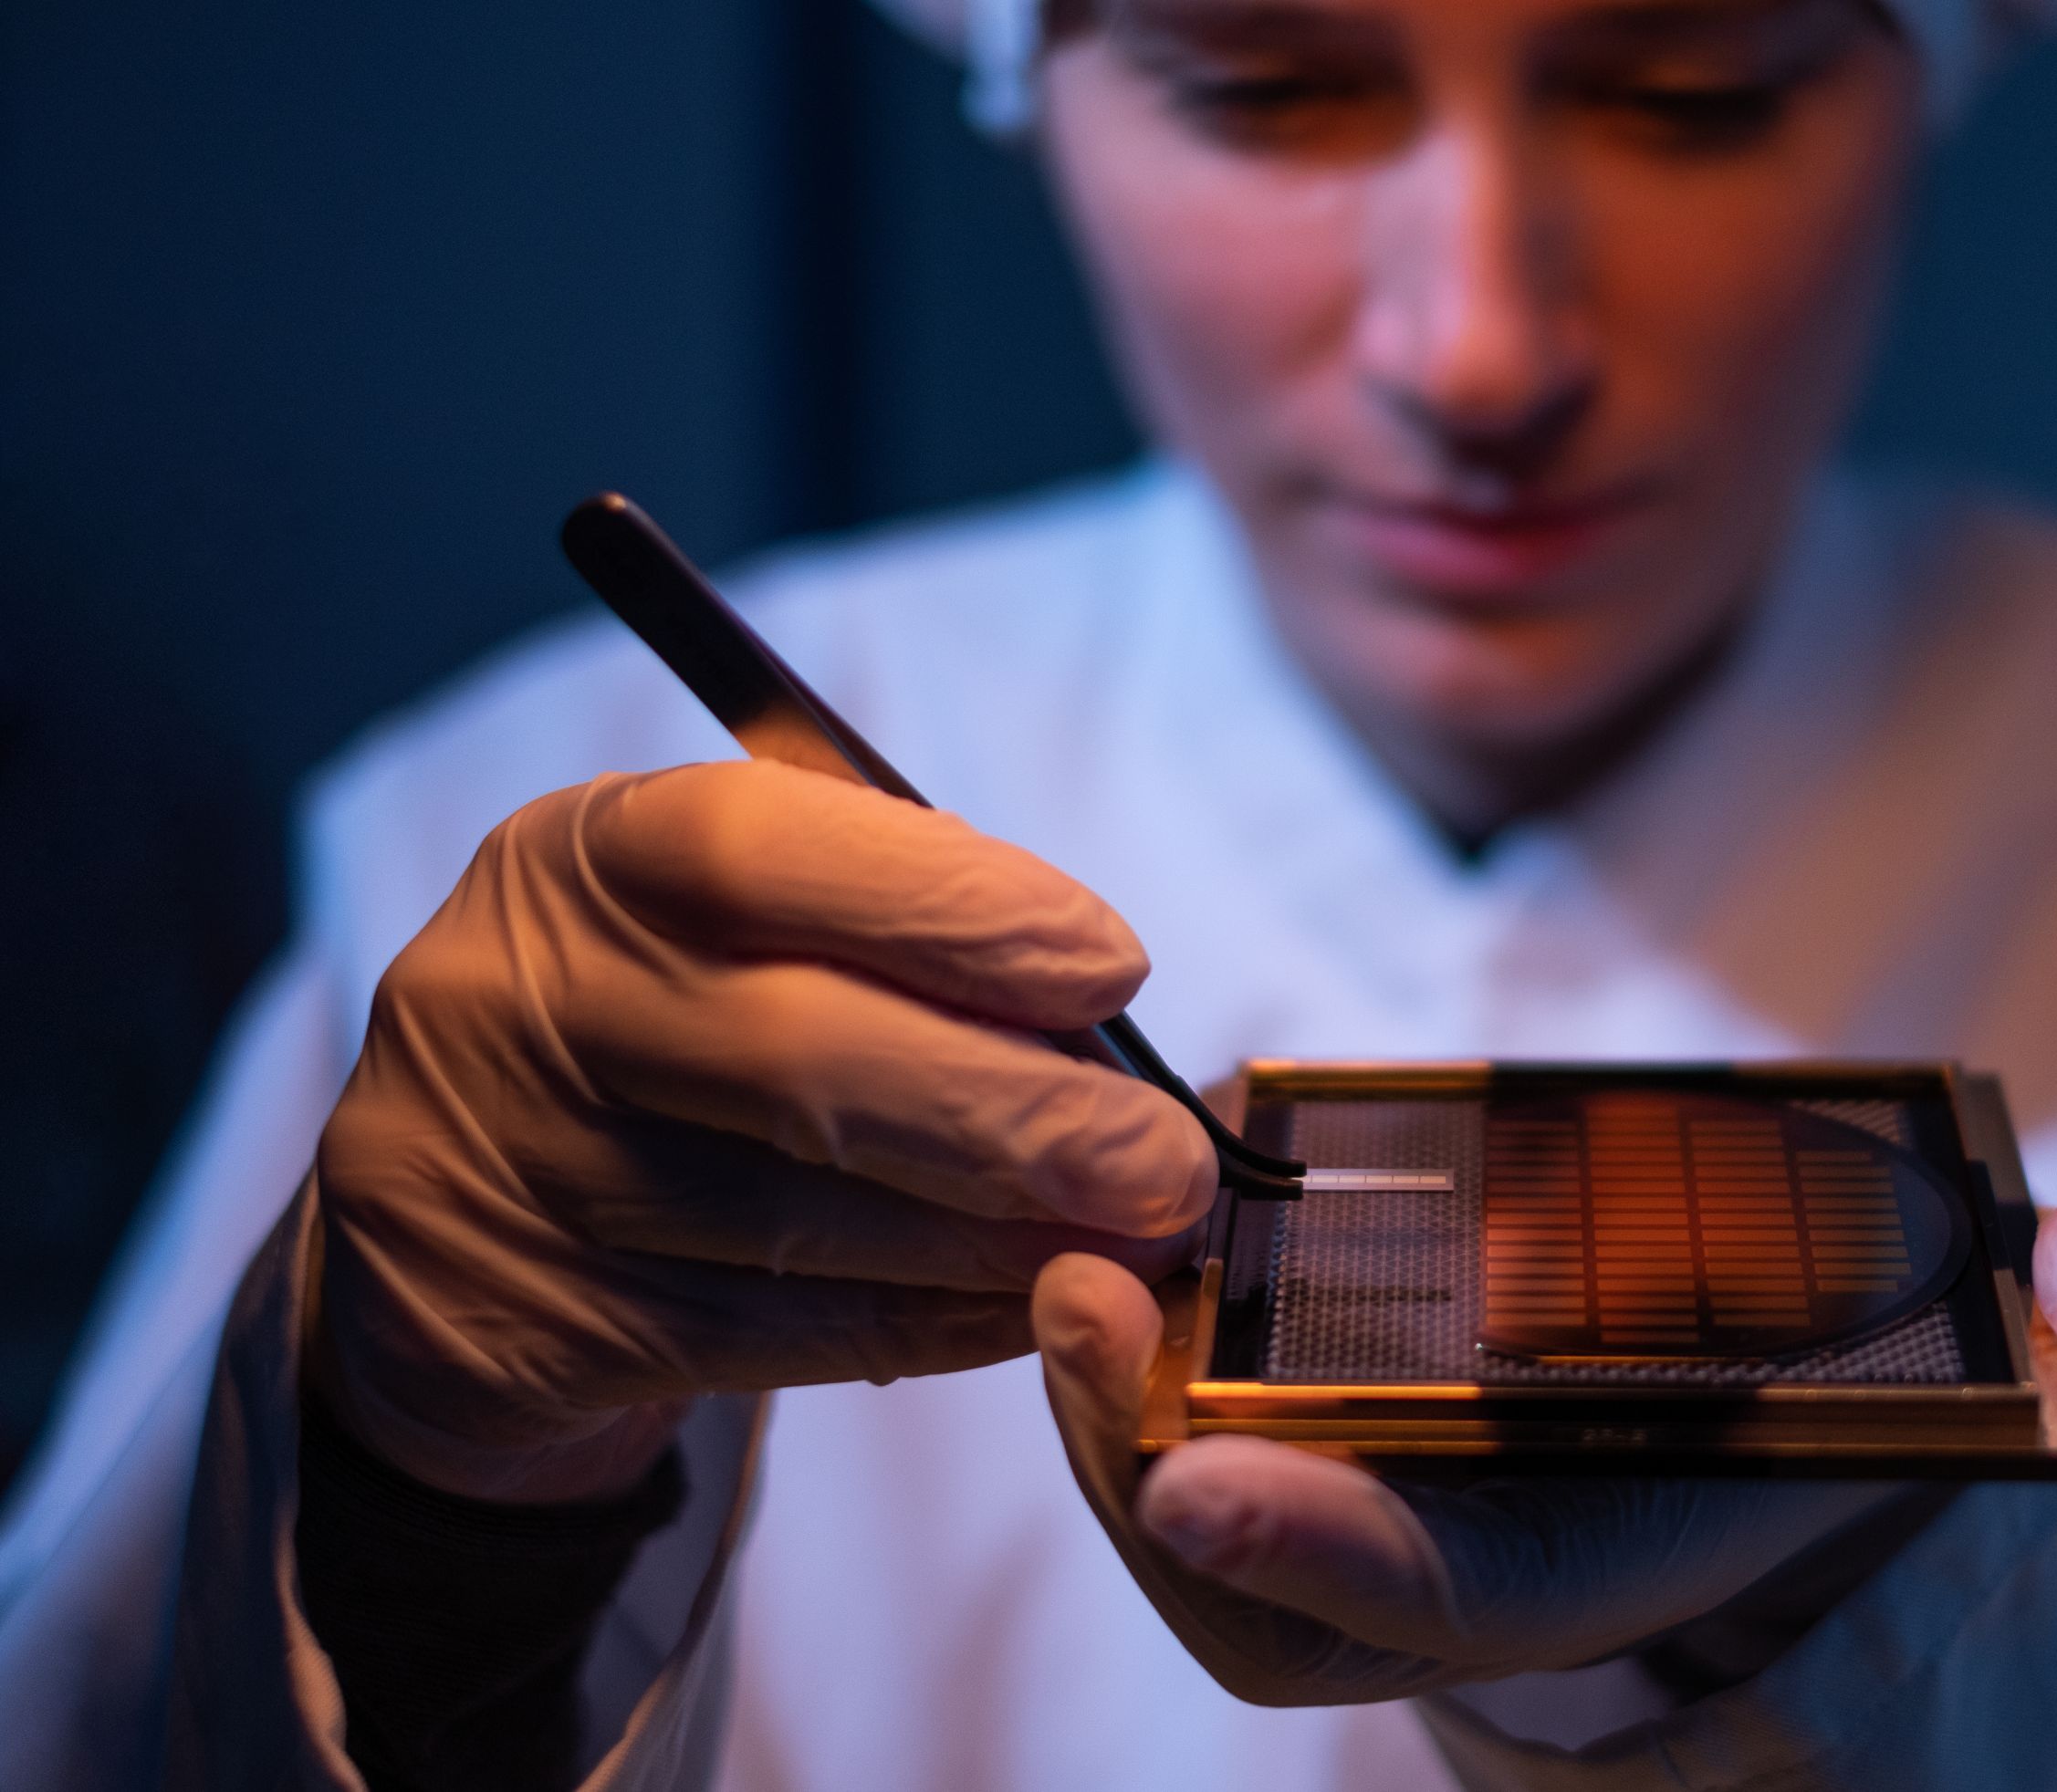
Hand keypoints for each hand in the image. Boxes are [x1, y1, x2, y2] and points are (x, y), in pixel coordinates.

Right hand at [305, 760, 1214, 1502]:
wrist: (454, 1207)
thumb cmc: (671, 1014)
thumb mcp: (730, 915)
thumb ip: (887, 921)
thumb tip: (1097, 1005)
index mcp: (588, 855)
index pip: (767, 852)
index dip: (960, 911)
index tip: (1110, 969)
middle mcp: (523, 1001)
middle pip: (800, 1059)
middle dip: (1023, 1115)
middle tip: (1167, 1162)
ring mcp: (517, 1174)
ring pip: (806, 1223)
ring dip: (1004, 1238)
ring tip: (1134, 1237)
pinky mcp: (540, 1326)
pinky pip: (785, 1335)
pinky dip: (938, 1321)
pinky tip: (1035, 1301)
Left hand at [1035, 1189, 2056, 1704]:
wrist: (1786, 1429)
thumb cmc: (1869, 1390)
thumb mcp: (1986, 1358)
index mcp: (1616, 1552)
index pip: (1453, 1594)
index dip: (1327, 1550)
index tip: (1194, 1462)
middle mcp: (1480, 1559)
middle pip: (1271, 1582)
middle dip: (1152, 1464)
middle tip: (1081, 1301)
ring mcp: (1388, 1517)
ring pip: (1198, 1527)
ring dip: (1107, 1418)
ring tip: (1062, 1271)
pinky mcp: (1332, 1440)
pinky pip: (1190, 1451)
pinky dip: (1127, 1379)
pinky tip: (1102, 1253)